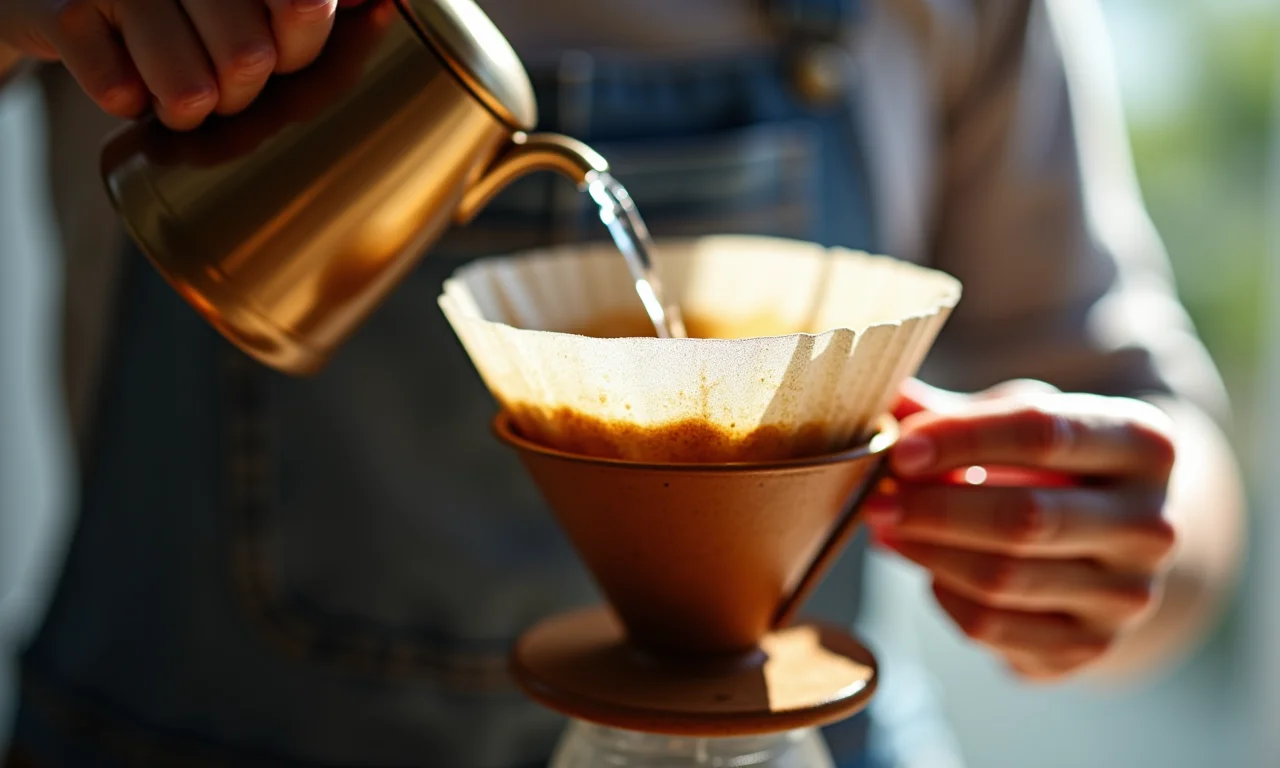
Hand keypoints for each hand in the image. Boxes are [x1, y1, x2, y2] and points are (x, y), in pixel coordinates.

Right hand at [0, 0, 370, 128]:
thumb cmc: (180, 1)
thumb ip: (311, 4)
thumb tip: (383, 1)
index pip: (307, 9)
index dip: (302, 45)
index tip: (281, 46)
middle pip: (251, 62)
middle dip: (240, 90)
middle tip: (216, 73)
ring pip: (189, 92)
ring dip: (183, 108)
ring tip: (170, 80)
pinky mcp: (63, 12)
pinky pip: (122, 96)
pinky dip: (127, 102)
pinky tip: (122, 71)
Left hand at [865, 379, 1177, 681]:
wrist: (1114, 541)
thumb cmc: (1056, 462)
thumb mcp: (1021, 419)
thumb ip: (954, 412)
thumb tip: (888, 399)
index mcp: (1144, 445)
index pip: (1043, 431)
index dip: (961, 438)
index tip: (901, 448)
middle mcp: (1152, 524)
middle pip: (1025, 517)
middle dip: (935, 508)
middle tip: (877, 499)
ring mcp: (1127, 595)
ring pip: (1003, 579)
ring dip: (927, 553)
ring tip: (885, 528)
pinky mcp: (1090, 645)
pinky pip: (993, 627)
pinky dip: (945, 596)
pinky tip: (929, 569)